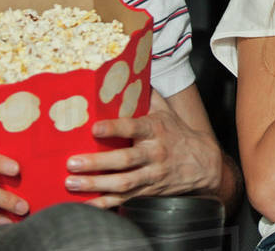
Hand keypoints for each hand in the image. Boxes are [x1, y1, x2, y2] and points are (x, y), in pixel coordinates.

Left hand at [64, 90, 222, 208]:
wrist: (202, 163)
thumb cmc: (177, 133)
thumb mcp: (166, 111)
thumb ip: (147, 95)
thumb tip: (132, 71)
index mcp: (156, 129)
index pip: (134, 127)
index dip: (114, 128)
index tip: (94, 128)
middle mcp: (154, 153)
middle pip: (125, 159)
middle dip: (97, 162)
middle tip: (72, 162)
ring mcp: (151, 174)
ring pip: (123, 182)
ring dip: (96, 184)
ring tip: (72, 183)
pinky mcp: (147, 191)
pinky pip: (124, 199)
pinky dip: (105, 203)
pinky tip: (86, 204)